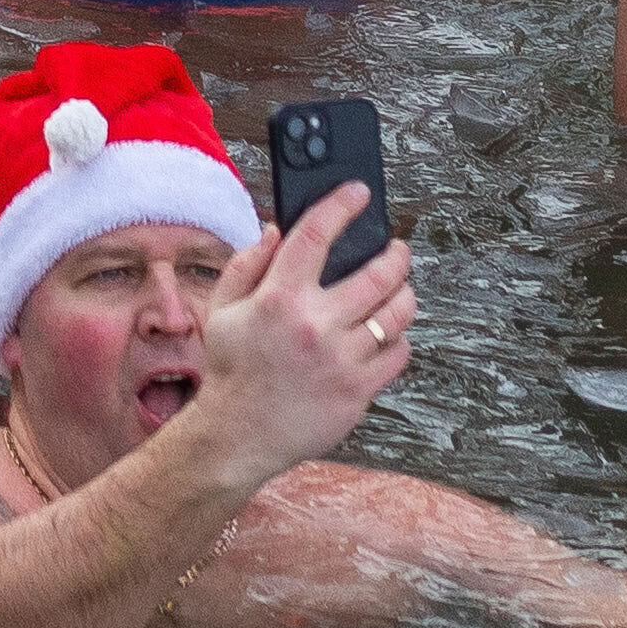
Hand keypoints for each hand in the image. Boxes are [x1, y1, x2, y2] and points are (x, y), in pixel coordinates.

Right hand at [195, 179, 415, 471]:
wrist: (238, 436)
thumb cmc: (231, 371)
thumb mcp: (222, 310)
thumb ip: (248, 264)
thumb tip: (277, 229)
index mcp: (278, 298)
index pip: (316, 234)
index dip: (341, 205)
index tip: (358, 192)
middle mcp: (314, 325)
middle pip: (377, 273)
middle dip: (395, 254)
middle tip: (396, 249)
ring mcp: (341, 359)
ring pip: (396, 313)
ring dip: (404, 294)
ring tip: (398, 290)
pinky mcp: (358, 391)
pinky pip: (398, 354)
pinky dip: (397, 340)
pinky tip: (385, 335)